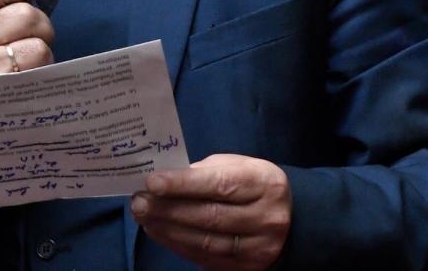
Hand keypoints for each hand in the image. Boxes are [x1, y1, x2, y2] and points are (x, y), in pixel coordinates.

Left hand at [131, 153, 290, 269]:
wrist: (290, 219)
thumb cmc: (251, 185)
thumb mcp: (236, 166)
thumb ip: (204, 172)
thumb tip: (164, 182)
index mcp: (264, 184)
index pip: (219, 185)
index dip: (183, 184)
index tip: (152, 182)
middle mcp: (267, 218)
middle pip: (210, 216)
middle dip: (168, 209)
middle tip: (138, 201)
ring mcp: (258, 247)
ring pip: (206, 241)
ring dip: (168, 229)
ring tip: (143, 217)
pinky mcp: (246, 267)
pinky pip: (206, 258)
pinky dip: (178, 245)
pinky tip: (159, 232)